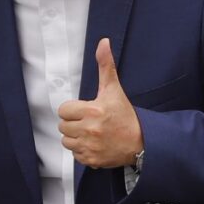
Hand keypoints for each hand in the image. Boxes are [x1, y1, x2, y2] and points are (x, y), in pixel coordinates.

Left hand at [58, 39, 144, 169]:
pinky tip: (94, 144)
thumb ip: (106, 66)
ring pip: (66, 141)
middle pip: (63, 126)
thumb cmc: (125, 115)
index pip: (63, 110)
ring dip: (75, 137)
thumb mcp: (114, 89)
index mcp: (92, 111)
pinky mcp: (91, 160)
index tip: (85, 110)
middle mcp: (89, 130)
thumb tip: (103, 42)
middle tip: (89, 122)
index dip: (73, 109)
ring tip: (90, 133)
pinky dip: (82, 151)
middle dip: (73, 123)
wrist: (141, 142)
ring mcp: (89, 147)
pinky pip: (75, 155)